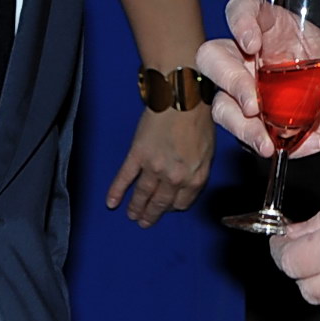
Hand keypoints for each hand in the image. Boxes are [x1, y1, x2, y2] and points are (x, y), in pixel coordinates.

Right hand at [106, 105, 214, 226]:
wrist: (182, 97)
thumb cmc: (199, 118)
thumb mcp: (208, 149)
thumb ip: (198, 170)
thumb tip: (188, 181)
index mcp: (195, 177)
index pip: (182, 203)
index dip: (173, 208)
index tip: (167, 209)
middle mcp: (175, 177)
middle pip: (161, 203)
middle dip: (152, 215)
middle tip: (144, 223)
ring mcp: (154, 167)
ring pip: (142, 195)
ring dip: (136, 208)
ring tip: (132, 216)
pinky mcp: (137, 156)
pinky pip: (125, 178)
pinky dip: (116, 192)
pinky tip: (111, 203)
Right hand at [198, 0, 319, 159]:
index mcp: (274, 28)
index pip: (242, 11)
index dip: (239, 22)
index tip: (252, 44)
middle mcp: (253, 58)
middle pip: (214, 57)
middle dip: (229, 81)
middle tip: (253, 106)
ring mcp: (249, 92)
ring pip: (221, 104)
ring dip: (240, 126)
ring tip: (267, 143)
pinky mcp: (255, 124)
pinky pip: (246, 135)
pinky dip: (267, 145)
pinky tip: (300, 147)